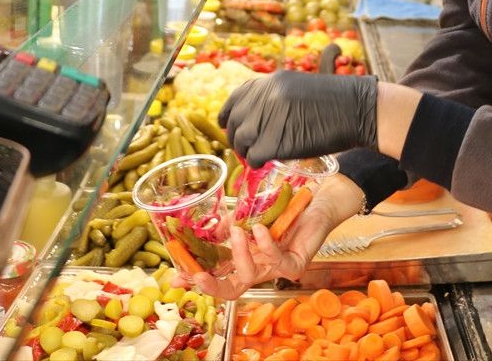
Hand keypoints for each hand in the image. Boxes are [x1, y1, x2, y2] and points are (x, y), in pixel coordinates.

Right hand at [174, 173, 363, 298]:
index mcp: (245, 259)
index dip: (196, 280)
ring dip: (239, 254)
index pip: (217, 276)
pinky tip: (259, 230)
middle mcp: (259, 268)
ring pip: (250, 275)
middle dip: (212, 286)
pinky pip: (278, 263)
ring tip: (236, 232)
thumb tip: (214, 232)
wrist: (316, 202)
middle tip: (196, 276)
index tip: (175, 278)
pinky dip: (266, 246)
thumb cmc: (283, 209)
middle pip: (231, 290)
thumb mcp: (250, 214)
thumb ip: (231, 225)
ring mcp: (276, 269)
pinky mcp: (296, 265)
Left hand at [219, 70, 377, 166]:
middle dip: (237, 137)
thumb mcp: (299, 87)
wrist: (357, 110)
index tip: (228, 125)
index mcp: (271, 81)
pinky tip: (265, 163)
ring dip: (246, 151)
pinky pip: (255, 156)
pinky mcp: (276, 141)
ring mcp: (270, 118)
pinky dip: (257, 162)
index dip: (229, 114)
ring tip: (256, 157)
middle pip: (236, 121)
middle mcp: (266, 96)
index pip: (236, 98)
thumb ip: (275, 96)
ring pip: (242, 140)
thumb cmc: (336, 101)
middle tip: (246, 148)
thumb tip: (256, 115)